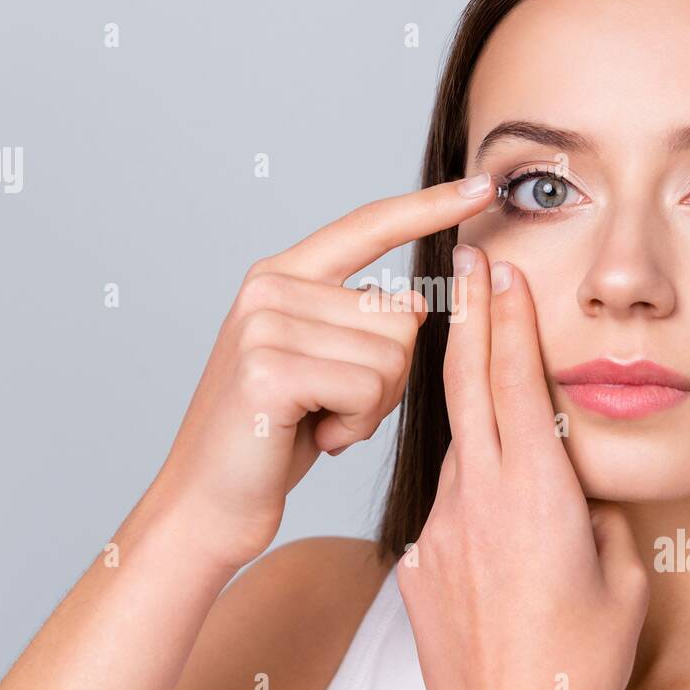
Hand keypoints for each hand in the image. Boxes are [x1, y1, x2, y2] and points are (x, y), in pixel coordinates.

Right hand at [151, 174, 497, 570]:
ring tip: (319, 422)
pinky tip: (314, 438)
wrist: (206, 504)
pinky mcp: (270, 369)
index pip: (368, 226)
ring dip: (373, 407)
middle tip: (333, 407)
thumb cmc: (272, 439)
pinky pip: (371, 388)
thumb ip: (361, 323)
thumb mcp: (322, 366)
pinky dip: (357, 425)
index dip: (429, 207)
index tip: (482, 185)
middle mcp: (270, 287)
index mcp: (282, 276)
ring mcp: (265, 324)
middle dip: (390, 376)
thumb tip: (415, 303)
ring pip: (394, 355)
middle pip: (401, 314)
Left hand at [396, 245, 649, 689]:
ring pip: (458, 449)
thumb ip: (596, 515)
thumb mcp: (621, 578)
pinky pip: (446, 508)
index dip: (506, 318)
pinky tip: (496, 535)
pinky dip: (470, 496)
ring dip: (472, 413)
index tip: (499, 268)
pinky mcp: (417, 563)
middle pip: (465, 387)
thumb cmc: (581, 662)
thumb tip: (576, 492)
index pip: (512, 381)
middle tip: (465, 264)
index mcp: (535, 492)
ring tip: (488, 398)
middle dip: (467, 317)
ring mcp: (439, 529)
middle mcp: (478, 498)